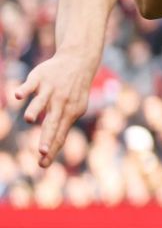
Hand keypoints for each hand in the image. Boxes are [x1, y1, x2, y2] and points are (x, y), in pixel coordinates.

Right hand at [13, 50, 96, 168]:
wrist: (78, 62)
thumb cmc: (72, 92)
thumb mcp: (72, 110)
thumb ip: (59, 128)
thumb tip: (50, 150)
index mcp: (68, 114)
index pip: (59, 135)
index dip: (51, 150)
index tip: (42, 165)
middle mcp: (60, 104)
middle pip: (52, 124)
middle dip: (47, 138)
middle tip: (41, 152)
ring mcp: (50, 91)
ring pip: (41, 102)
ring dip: (35, 110)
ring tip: (29, 120)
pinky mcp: (39, 78)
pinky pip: (30, 85)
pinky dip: (24, 90)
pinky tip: (18, 96)